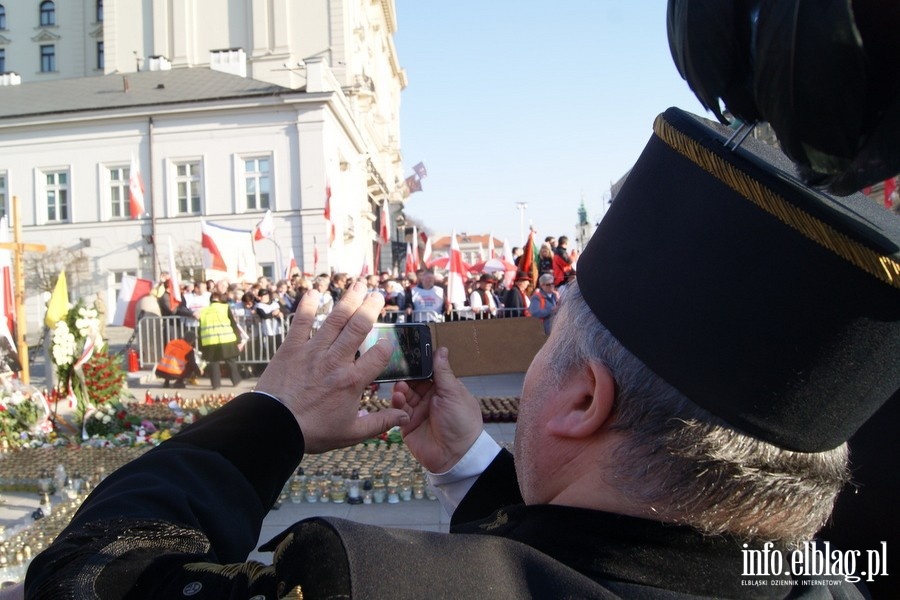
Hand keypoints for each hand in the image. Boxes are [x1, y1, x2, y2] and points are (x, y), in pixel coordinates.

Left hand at [256, 281, 408, 453]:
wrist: (274, 427)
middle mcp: (336, 361)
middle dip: (371, 308)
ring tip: (358, 285)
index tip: (388, 342)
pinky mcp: (292, 348)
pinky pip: (301, 322)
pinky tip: (315, 292)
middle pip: (359, 327)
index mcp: (352, 381)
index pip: (379, 355)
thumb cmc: (312, 431)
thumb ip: (380, 423)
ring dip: (348, 300)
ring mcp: (313, 351)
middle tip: (378, 295)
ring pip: (335, 320)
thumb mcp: (351, 432)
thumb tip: (404, 418)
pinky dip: (308, 306)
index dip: (387, 346)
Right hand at [391, 347, 482, 472]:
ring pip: (404, 395)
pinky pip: (398, 411)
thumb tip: (441, 349)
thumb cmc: (461, 422)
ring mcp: (418, 412)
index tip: (408, 354)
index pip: (427, 373)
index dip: (418, 365)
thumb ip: (443, 372)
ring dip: (401, 389)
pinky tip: (398, 398)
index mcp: (444, 390)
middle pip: (412, 383)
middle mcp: (430, 399)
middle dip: (406, 376)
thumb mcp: (453, 393)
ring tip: (400, 386)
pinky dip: (397, 403)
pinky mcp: (407, 425)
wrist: (456, 455)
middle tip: (398, 369)